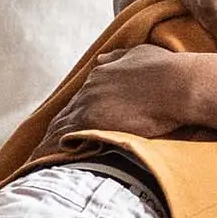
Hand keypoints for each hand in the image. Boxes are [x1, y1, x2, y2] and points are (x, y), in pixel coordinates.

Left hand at [43, 44, 202, 147]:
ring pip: (59, 129)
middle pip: (65, 116)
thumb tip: (102, 58)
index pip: (79, 101)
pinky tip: (44, 163)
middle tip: (44, 150)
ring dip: (48, 145)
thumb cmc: (167, 70)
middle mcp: (89, 90)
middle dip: (55, 132)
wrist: (178, 85)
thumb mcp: (140, 55)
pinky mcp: (92, 124)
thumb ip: (118, 58)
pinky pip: (63, 142)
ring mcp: (88, 107)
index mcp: (100, 76)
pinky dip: (51, 152)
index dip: (72, 117)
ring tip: (38, 161)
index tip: (66, 130)